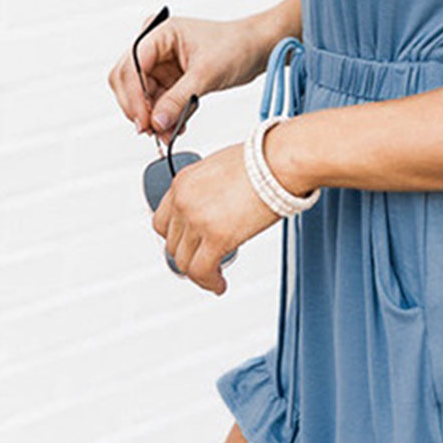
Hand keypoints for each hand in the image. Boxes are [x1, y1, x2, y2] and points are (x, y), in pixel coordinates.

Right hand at [108, 11, 272, 137]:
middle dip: (140, 108)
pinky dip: (165, 116)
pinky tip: (176, 127)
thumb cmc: (237, 46)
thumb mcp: (207, 74)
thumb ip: (178, 99)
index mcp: (161, 33)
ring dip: (153, 118)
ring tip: (168, 134)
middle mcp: (157, 47)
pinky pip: (158, 102)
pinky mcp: (171, 79)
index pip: (131, 66)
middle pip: (129, 81)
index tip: (143, 121)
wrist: (257, 48)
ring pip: (143, 96)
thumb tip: (156, 122)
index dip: (133, 96)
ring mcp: (162, 64)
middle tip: (152, 131)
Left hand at [151, 142, 282, 294]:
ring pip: (184, 261)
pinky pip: (202, 271)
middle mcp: (184, 201)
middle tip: (202, 261)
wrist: (280, 161)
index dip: (176, 237)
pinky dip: (209, 282)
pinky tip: (219, 284)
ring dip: (198, 273)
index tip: (187, 244)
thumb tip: (215, 206)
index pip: (162, 220)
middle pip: (172, 243)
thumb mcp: (220, 167)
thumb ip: (207, 188)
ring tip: (213, 276)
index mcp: (182, 182)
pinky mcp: (217, 237)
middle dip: (187, 255)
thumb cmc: (262, 158)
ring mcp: (198, 220)